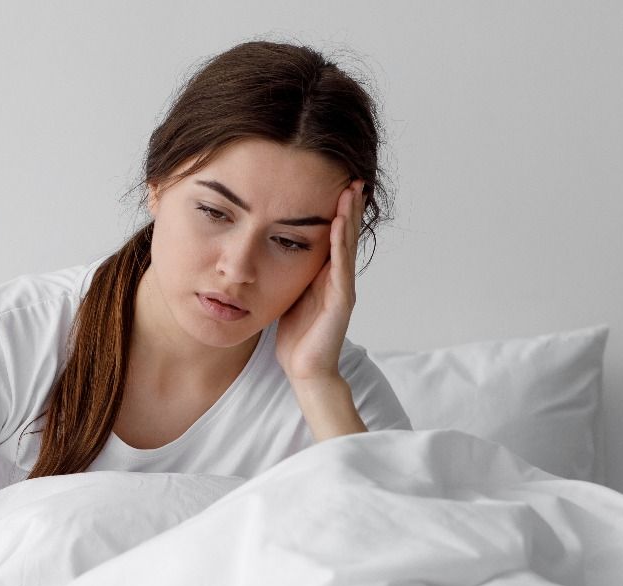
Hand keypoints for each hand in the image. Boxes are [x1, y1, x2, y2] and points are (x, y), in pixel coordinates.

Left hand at [275, 179, 363, 381]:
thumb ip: (287, 273)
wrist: (305, 370)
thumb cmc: (296, 337)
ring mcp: (342, 289)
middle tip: (353, 178)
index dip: (336, 212)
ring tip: (351, 192)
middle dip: (349, 207)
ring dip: (349, 218)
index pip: (333, 237)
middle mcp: (337, 279)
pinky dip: (341, 244)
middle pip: (345, 235)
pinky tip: (340, 224)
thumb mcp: (288, 295)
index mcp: (324, 276)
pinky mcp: (341, 302)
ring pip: (347, 246)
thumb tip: (269, 251)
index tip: (336, 184)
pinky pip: (341, 267)